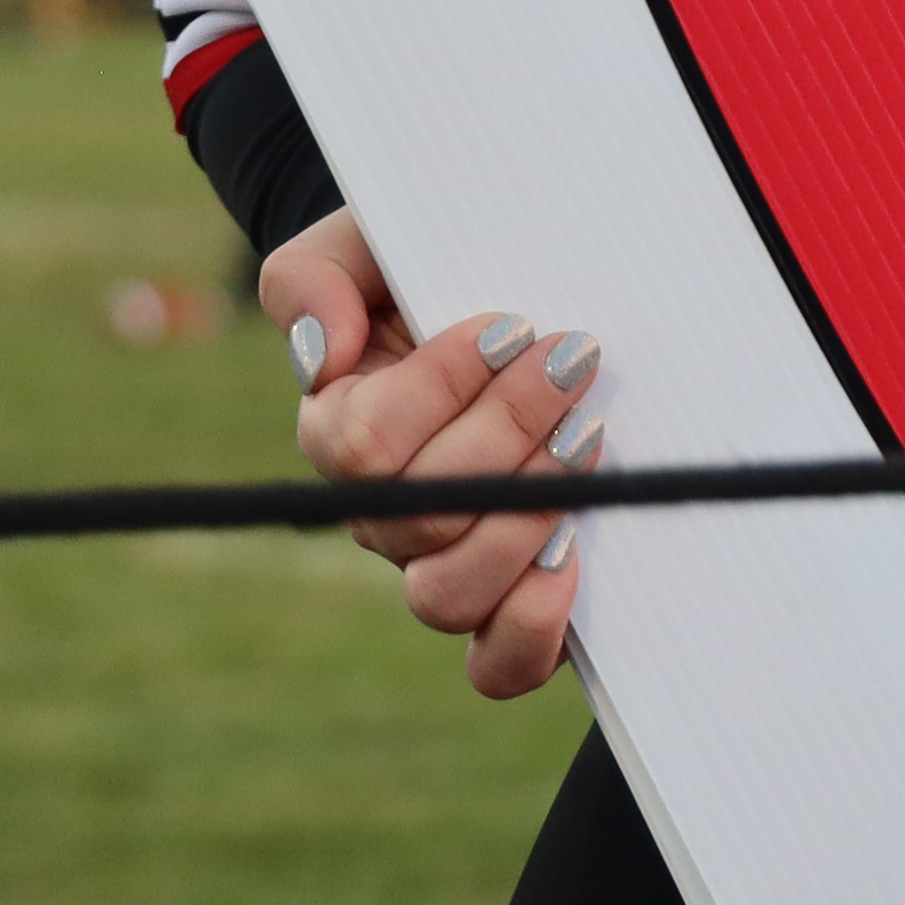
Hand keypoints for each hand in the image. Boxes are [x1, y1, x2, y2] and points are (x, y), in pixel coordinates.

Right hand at [260, 208, 601, 697]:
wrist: (516, 290)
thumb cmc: (435, 265)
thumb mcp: (367, 241)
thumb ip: (315, 280)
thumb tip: (324, 357)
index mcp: (340, 430)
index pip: (364, 444)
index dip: (442, 386)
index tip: (514, 322)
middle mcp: (384, 515)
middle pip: (420, 516)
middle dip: (508, 429)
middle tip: (576, 358)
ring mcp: (445, 563)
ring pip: (448, 595)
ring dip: (526, 516)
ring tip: (588, 438)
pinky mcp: (511, 601)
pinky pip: (498, 663)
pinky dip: (531, 629)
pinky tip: (573, 557)